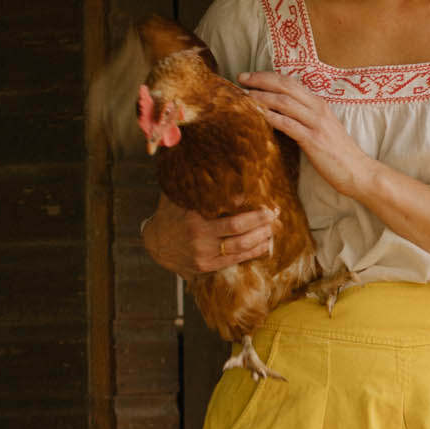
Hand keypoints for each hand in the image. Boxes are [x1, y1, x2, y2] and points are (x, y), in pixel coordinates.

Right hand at [141, 194, 277, 276]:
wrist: (154, 243)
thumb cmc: (170, 214)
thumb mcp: (177, 196)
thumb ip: (193, 184)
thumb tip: (212, 161)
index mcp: (194, 218)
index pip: (228, 213)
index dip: (251, 210)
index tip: (267, 203)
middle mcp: (200, 237)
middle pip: (238, 230)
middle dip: (261, 222)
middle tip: (275, 214)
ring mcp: (204, 254)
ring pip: (240, 247)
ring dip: (260, 238)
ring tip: (273, 229)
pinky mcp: (207, 267)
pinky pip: (235, 260)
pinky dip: (252, 253)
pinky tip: (264, 245)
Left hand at [240, 71, 375, 198]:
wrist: (359, 172)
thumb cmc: (339, 154)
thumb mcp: (323, 129)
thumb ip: (305, 118)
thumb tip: (281, 114)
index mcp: (320, 104)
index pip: (290, 82)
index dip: (268, 76)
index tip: (249, 76)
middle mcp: (318, 109)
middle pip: (285, 86)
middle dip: (260, 80)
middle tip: (241, 78)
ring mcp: (316, 124)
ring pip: (284, 102)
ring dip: (261, 97)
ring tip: (243, 96)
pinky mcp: (314, 140)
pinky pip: (288, 124)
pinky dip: (270, 117)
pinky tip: (256, 116)